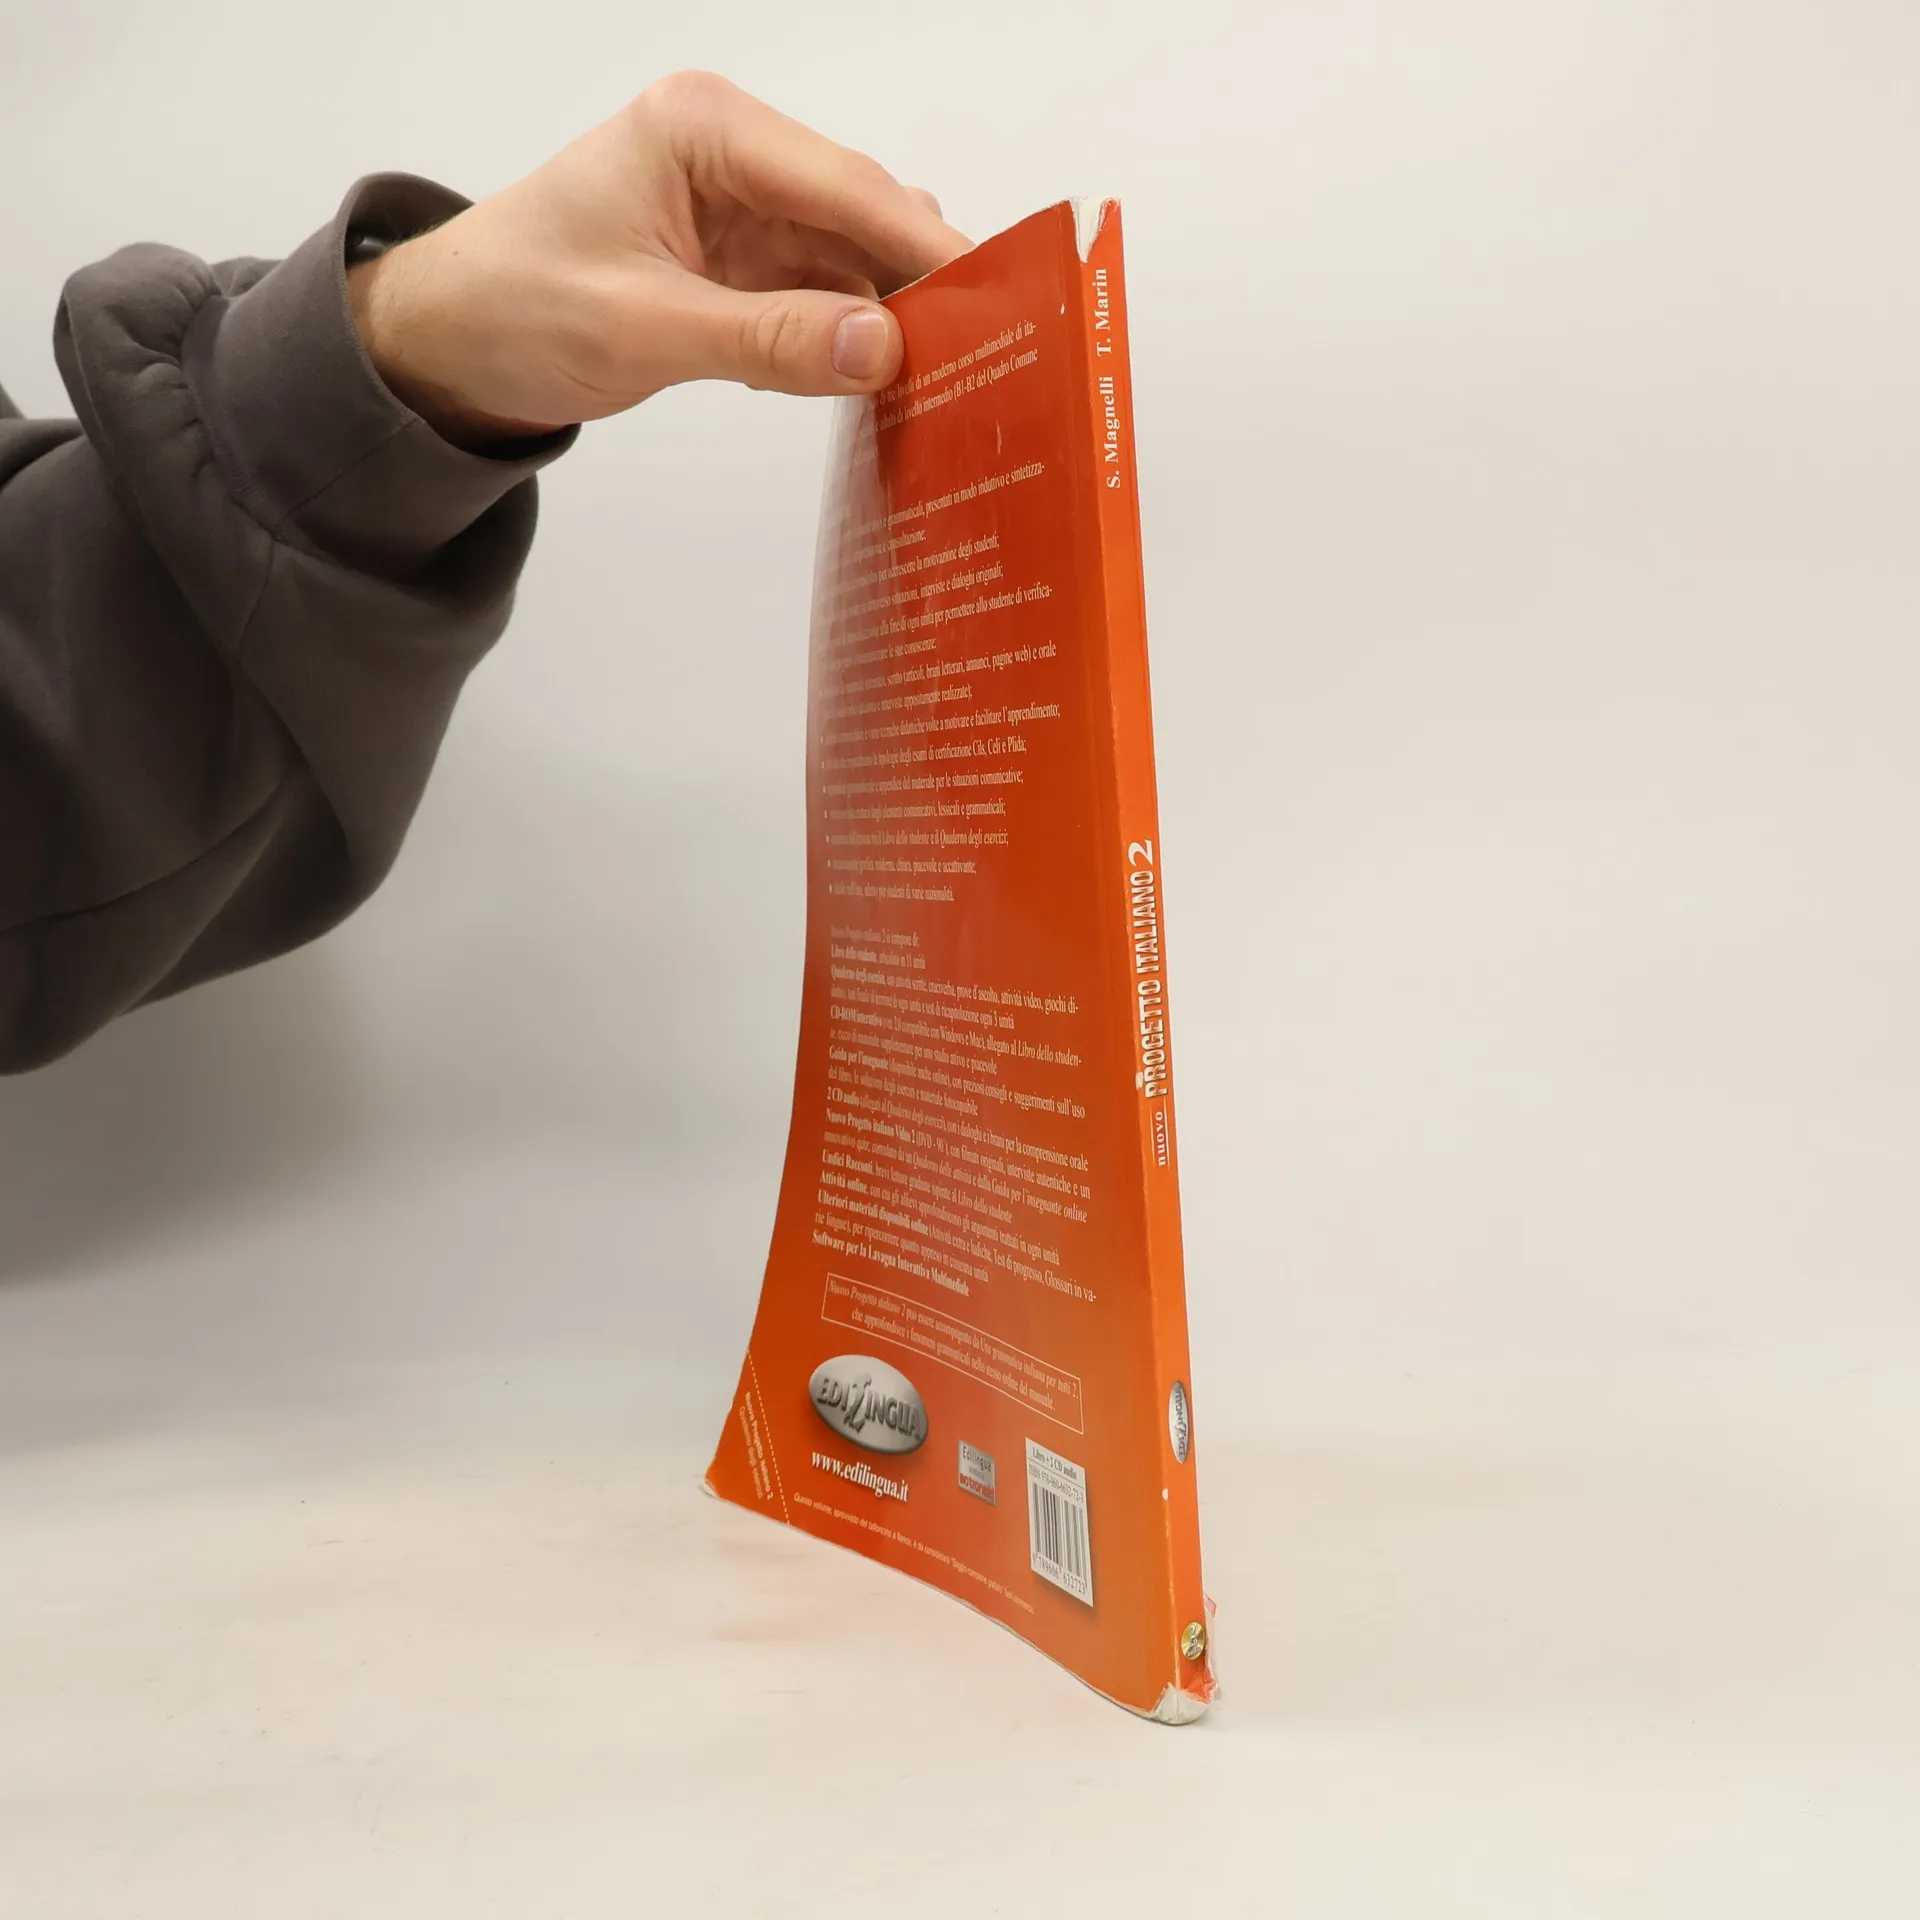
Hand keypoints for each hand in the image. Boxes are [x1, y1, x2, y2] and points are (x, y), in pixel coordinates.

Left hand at [347, 72, 970, 447]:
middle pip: (864, 214)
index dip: (925, 246)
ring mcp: (745, 208)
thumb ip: (766, 340)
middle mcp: (736, 153)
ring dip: (893, 319)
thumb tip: (881, 349)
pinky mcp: (745, 261)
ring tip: (953, 383)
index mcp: (704, 129)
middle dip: (922, 283)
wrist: (451, 340)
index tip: (1001, 298)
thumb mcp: (641, 329)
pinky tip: (881, 386)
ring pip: (855, 259)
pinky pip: (825, 296)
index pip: (844, 183)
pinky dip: (852, 340)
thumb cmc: (515, 308)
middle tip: (989, 358)